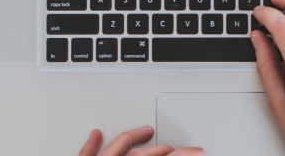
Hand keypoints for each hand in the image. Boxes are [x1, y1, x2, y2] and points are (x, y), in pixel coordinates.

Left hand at [78, 126, 203, 155]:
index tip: (197, 151)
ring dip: (134, 137)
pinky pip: (86, 154)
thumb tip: (169, 154)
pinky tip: (96, 133)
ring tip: (146, 130)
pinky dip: (92, 144)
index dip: (184, 153)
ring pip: (119, 146)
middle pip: (145, 153)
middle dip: (164, 149)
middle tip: (178, 149)